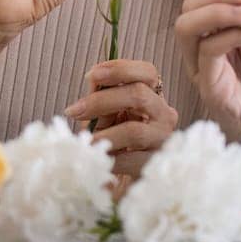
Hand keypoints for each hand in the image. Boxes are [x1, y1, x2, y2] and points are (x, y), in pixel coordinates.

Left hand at [64, 60, 177, 177]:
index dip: (121, 69)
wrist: (127, 172)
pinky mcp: (155, 163)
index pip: (147, 72)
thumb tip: (94, 78)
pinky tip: (97, 158)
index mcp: (153, 95)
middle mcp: (164, 114)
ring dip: (104, 135)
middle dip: (102, 100)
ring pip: (134, 131)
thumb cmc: (116, 137)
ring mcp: (162, 139)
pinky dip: (108, 157)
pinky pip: (129, 159)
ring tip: (86, 141)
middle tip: (75, 111)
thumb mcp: (107, 113)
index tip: (93, 74)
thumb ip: (102, 96)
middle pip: (139, 95)